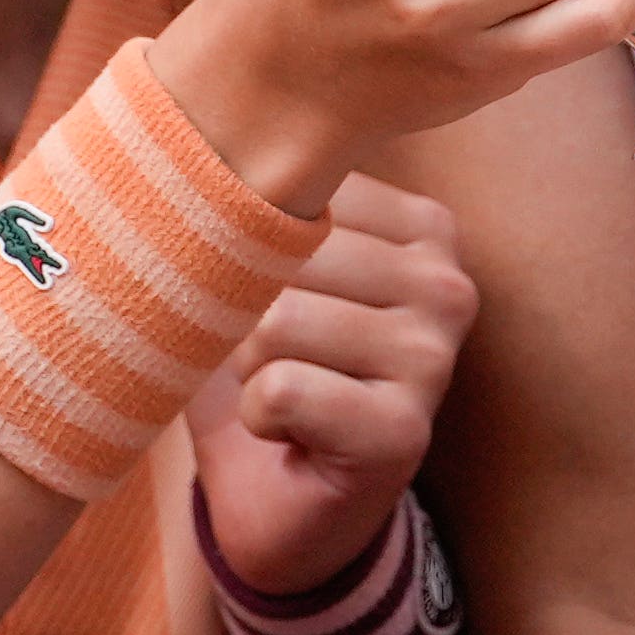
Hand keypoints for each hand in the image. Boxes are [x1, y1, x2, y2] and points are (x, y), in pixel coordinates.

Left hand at [192, 173, 478, 595]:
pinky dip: (257, 417)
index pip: (298, 189)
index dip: (247, 245)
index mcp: (425, 225)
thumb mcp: (258, 265)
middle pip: (284, 252)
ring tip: (282, 391)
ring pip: (276, 320)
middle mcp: (447, 282)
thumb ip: (251, 196)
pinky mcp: (404, 431)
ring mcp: (436, 358)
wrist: (277, 506)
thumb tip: (187, 129)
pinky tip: (289, 433)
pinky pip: (280, 389)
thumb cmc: (264, 367)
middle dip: (245, 312)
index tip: (273, 294)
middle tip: (274, 359)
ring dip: (249, 367)